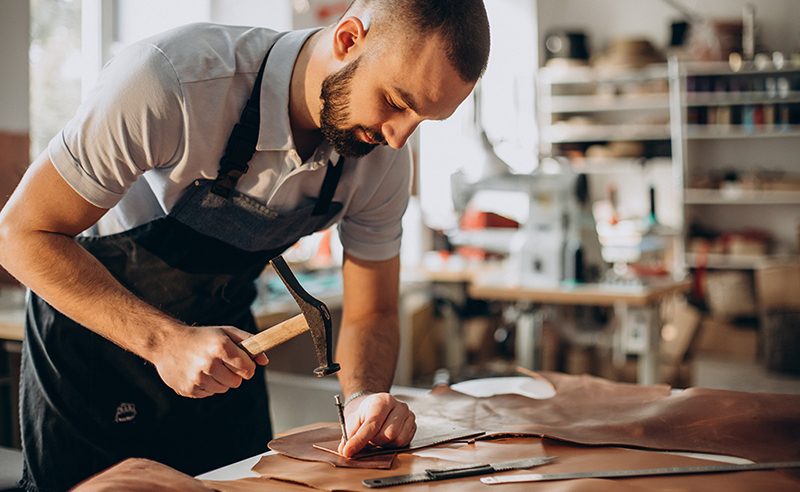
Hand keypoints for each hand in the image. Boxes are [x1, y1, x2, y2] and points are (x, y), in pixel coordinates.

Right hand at [152, 325, 268, 397]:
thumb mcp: (226, 332)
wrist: (167, 343)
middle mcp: (209, 363)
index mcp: (221, 347)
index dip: (247, 366)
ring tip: (208, 367)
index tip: (242, 362)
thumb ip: (249, 342)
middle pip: (237, 382)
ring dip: (220, 380)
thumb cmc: (201, 337)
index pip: (248, 369)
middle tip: (222, 363)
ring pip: (223, 389)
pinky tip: (198, 373)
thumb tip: (264, 360)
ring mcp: (198, 378)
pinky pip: (209, 393)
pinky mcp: (189, 389)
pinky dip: (207, 385)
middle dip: (234, 373)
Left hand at [338, 393, 415, 457]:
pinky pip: (404, 442)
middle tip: (369, 437)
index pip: (372, 424)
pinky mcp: (413, 424)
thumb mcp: (353, 419)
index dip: (360, 440)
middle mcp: (399, 406)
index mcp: (382, 400)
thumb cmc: (365, 412)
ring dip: (384, 444)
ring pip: (397, 440)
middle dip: (375, 441)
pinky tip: (386, 438)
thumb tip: (344, 450)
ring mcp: (408, 415)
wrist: (376, 405)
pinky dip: (392, 444)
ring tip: (378, 436)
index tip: (349, 451)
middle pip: (387, 434)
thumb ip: (349, 435)